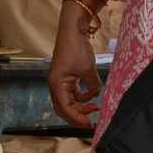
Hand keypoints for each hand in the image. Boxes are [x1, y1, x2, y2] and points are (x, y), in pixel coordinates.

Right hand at [48, 0, 103, 127]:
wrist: (72, 29)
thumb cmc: (76, 47)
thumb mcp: (88, 69)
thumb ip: (93, 86)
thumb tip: (97, 96)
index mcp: (56, 84)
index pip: (65, 109)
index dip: (77, 118)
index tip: (89, 123)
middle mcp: (55, 84)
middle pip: (64, 108)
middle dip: (77, 116)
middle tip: (91, 121)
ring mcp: (60, 81)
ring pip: (68, 101)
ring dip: (80, 107)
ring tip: (95, 108)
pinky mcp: (66, 76)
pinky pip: (72, 93)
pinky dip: (81, 97)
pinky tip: (91, 96)